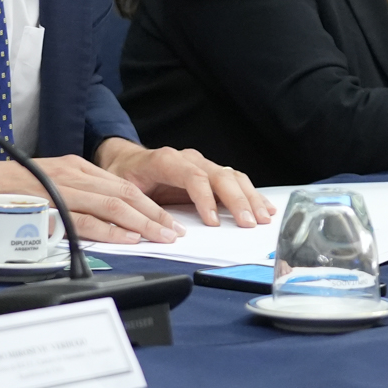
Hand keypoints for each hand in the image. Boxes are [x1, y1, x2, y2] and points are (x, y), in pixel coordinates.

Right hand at [0, 154, 183, 243]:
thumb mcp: (41, 186)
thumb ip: (68, 199)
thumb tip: (96, 221)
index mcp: (71, 167)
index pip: (120, 185)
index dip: (146, 204)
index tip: (164, 220)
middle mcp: (69, 173)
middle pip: (123, 194)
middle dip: (153, 214)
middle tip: (174, 232)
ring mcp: (58, 188)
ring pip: (111, 205)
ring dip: (141, 223)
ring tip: (161, 238)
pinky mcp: (46, 205)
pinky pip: (85, 219)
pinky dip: (110, 229)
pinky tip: (128, 239)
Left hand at [95, 140, 274, 228]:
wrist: (127, 160)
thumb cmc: (126, 175)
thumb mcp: (123, 190)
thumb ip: (139, 206)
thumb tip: (160, 229)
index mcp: (165, 160)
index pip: (192, 176)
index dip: (205, 199)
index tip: (212, 223)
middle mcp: (188, 159)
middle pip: (219, 176)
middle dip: (236, 200)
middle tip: (248, 223)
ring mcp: (202, 164)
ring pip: (231, 176)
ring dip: (249, 198)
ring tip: (263, 218)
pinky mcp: (210, 173)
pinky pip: (235, 180)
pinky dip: (251, 194)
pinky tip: (264, 207)